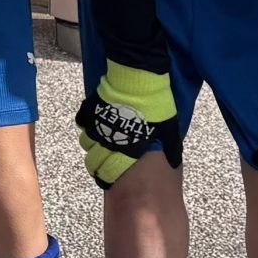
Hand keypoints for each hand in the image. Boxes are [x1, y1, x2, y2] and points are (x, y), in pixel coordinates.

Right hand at [75, 62, 181, 186]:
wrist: (139, 81)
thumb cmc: (154, 106)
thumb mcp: (168, 129)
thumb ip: (169, 146)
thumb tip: (174, 161)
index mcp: (126, 148)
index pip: (109, 170)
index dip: (106, 175)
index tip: (107, 176)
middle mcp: (108, 140)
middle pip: (93, 159)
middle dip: (97, 162)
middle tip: (103, 158)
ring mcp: (97, 124)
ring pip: (86, 141)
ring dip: (93, 142)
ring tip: (101, 138)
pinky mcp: (90, 110)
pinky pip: (83, 122)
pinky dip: (88, 124)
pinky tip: (96, 121)